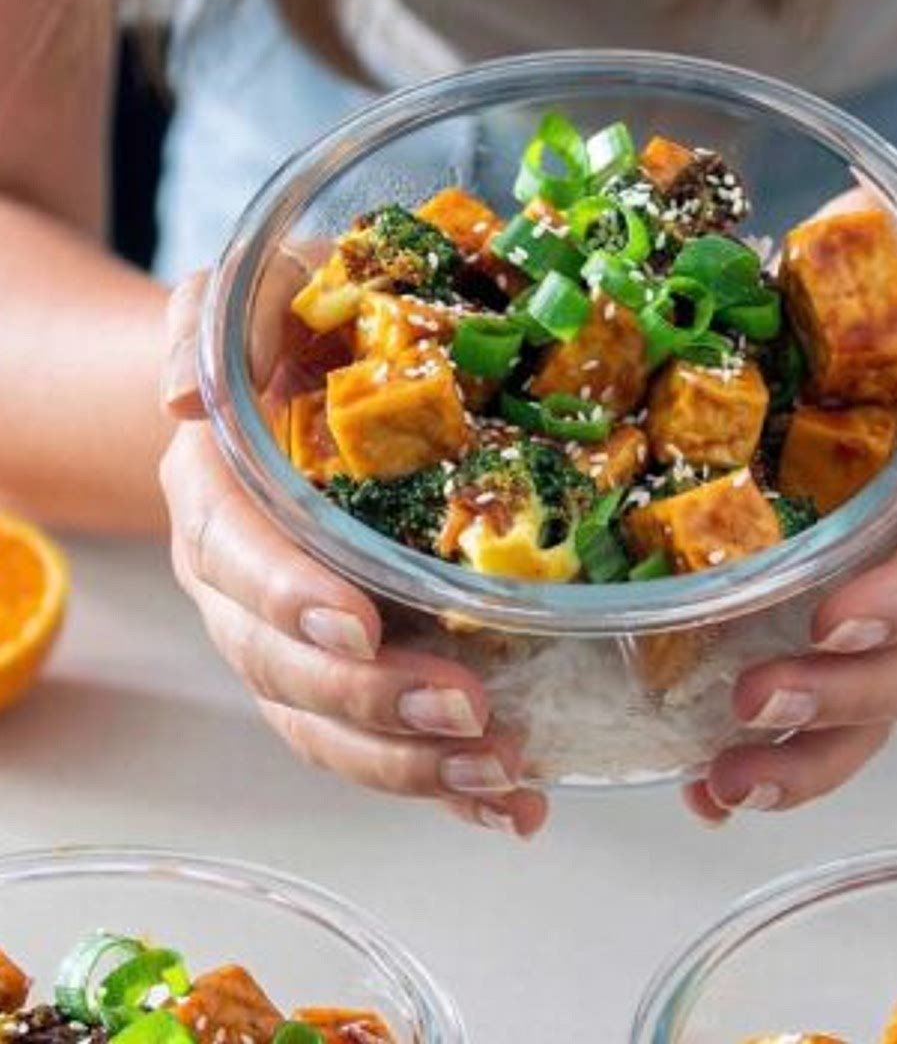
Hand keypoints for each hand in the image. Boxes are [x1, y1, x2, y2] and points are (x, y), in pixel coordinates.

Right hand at [160, 266, 546, 837]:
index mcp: (220, 497)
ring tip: (501, 773)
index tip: (357, 621)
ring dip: (411, 763)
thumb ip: (211, 327)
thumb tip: (179, 394)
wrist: (287, 400)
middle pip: (283, 666)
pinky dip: (439, 782)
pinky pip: (374, 743)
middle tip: (466, 708)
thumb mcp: (247, 302)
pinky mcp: (346, 673)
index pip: (237, 556)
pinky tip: (507, 804)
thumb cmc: (284, 344)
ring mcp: (290, 641)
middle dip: (372, 698)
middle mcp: (243, 587)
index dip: (289, 596)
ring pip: (327, 727)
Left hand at [685, 292, 896, 823]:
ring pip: (865, 712)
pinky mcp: (820, 629)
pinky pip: (810, 705)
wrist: (892, 333)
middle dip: (839, 700)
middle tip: (756, 706)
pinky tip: (702, 787)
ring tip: (724, 784)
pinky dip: (762, 757)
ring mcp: (878, 614)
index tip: (834, 617)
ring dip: (800, 759)